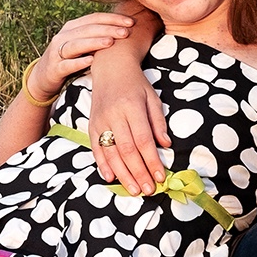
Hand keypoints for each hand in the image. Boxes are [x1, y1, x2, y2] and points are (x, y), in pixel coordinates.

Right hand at [31, 11, 135, 106]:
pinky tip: (90, 61)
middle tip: (126, 32)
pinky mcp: (54, 69)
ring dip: (93, 42)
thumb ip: (98, 36)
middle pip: (87, 29)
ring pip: (75, 44)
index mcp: (72, 27)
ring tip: (110, 42)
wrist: (43, 77)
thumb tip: (126, 29)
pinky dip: (78, 62)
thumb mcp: (82, 45)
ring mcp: (57, 52)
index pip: (94, 18)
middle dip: (108, 29)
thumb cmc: (70, 59)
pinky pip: (66, 64)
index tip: (131, 22)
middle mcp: (63, 36)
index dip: (112, 18)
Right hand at [88, 40, 168, 195]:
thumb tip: (165, 145)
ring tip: (134, 190)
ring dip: (123, 174)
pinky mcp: (91, 124)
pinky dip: (102, 164)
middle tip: (148, 190)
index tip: (161, 176)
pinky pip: (96, 148)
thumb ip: (158, 122)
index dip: (152, 161)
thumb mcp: (152, 97)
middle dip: (139, 173)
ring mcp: (100, 120)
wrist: (109, 66)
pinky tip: (110, 178)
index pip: (143, 140)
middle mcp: (114, 115)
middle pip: (127, 150)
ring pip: (111, 153)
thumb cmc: (135, 83)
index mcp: (132, 107)